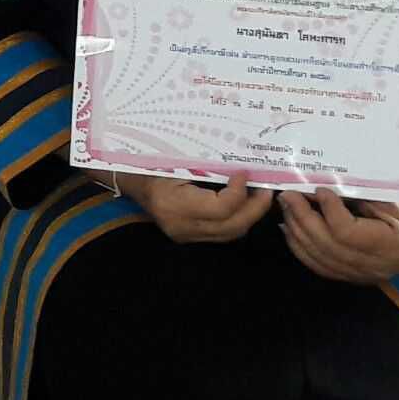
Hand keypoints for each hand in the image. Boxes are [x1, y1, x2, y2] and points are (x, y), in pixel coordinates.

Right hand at [116, 172, 275, 244]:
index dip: (240, 191)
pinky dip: (238, 219)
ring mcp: (186, 235)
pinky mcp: (190, 237)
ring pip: (232, 233)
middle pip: (232, 226)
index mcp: (174, 205)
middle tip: (268, 189)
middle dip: (256, 208)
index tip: (245, 173)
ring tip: (260, 195)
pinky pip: (224, 233)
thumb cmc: (152, 166)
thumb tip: (244, 168)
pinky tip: (244, 204)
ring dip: (250, 215)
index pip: (221, 208)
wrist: (131, 183)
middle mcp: (181, 226)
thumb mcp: (177, 162)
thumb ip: (209, 168)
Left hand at [279, 189, 398, 283]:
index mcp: (391, 245)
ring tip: (286, 206)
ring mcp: (358, 277)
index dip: (329, 210)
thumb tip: (315, 190)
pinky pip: (313, 263)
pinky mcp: (343, 278)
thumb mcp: (383, 199)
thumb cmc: (394, 211)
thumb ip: (353, 196)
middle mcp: (375, 267)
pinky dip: (296, 243)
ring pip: (316, 255)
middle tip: (288, 194)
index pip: (348, 232)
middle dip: (303, 216)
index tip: (320, 189)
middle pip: (327, 244)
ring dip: (296, 228)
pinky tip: (288, 225)